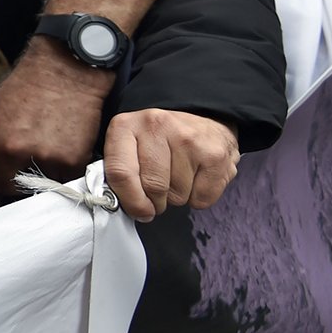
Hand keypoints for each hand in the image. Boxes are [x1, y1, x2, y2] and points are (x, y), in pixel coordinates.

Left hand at [0, 47, 110, 192]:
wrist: (67, 69)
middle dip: (17, 179)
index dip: (1, 169)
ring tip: (51, 154)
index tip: (10, 166)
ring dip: (45, 174)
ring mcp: (44, 160)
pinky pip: (66, 179)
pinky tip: (67, 153)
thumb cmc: (32, 82)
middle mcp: (14, 154)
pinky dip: (67, 171)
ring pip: (41, 185)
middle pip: (10, 186)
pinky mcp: (71, 162)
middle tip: (28, 168)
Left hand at [102, 108, 239, 220]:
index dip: (129, 200)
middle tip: (158, 194)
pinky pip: (202, 199)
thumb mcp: (128, 144)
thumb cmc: (159, 139)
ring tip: (178, 175)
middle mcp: (157, 126)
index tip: (138, 211)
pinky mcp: (215, 154)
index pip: (120, 172)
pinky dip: (198, 197)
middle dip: (155, 202)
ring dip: (177, 196)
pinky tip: (196, 177)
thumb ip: (118, 171)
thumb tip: (116, 205)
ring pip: (178, 195)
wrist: (202, 121)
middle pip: (152, 187)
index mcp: (126, 125)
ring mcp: (188, 139)